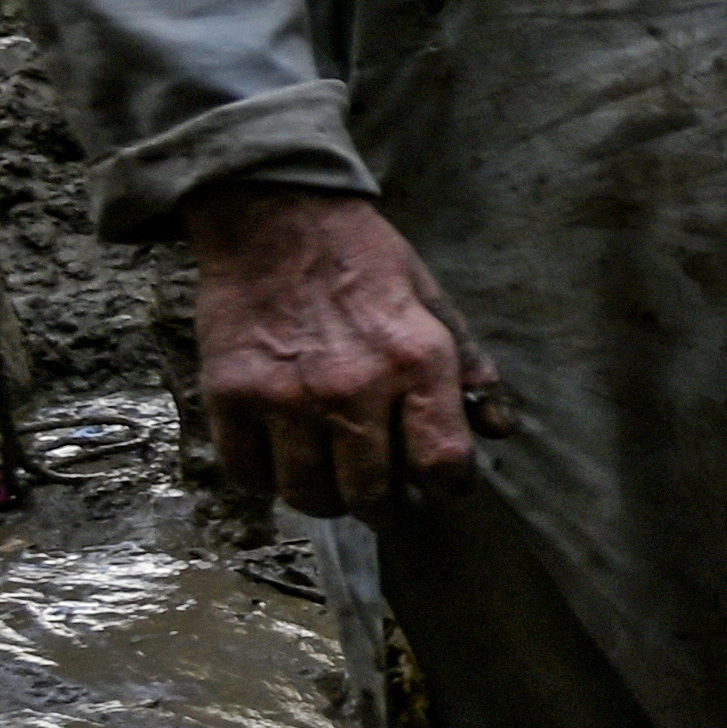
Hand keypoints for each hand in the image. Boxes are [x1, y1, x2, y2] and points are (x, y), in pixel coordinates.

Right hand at [188, 187, 507, 517]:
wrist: (275, 219)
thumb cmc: (364, 261)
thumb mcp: (433, 303)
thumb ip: (469, 369)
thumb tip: (498, 429)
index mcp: (416, 361)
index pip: (443, 462)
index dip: (448, 488)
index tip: (442, 489)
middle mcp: (352, 387)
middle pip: (372, 494)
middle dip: (385, 508)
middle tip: (384, 500)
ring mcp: (285, 396)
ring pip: (308, 494)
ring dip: (326, 500)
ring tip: (334, 483)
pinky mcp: (229, 396)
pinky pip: (247, 473)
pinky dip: (265, 480)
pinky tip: (282, 459)